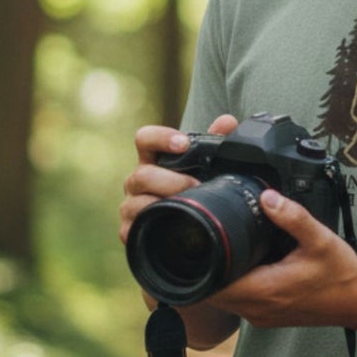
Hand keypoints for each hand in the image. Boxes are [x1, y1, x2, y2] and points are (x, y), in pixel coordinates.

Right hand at [118, 113, 238, 245]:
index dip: (160, 138)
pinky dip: (153, 225)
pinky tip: (172, 226)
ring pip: (137, 202)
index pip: (145, 139)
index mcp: (154, 161)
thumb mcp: (207, 169)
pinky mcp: (130, 231)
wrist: (191, 234)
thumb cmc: (196, 194)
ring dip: (165, 203)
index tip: (184, 144)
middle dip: (173, 181)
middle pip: (142, 174)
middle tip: (197, 186)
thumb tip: (227, 122)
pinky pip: (134, 228)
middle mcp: (138, 181)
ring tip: (189, 208)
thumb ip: (216, 143)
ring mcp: (131, 206)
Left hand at [208, 187, 356, 329]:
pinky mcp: (267, 317)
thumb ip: (292, 216)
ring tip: (231, 253)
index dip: (202, 266)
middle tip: (215, 242)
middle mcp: (258, 308)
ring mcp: (261, 317)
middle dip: (209, 268)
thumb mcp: (319, 238)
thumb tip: (267, 197)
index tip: (203, 244)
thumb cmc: (340, 275)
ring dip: (222, 279)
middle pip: (213, 292)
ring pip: (224, 299)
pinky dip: (236, 286)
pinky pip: (239, 303)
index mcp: (264, 290)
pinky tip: (249, 267)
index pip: (213, 285)